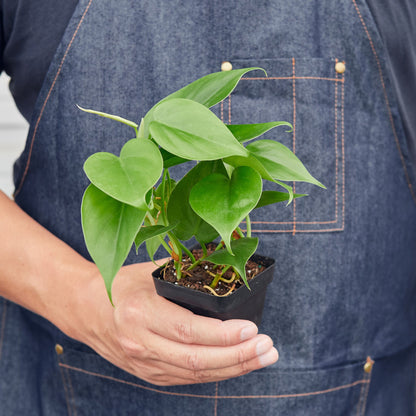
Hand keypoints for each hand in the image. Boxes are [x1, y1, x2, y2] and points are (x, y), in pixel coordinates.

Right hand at [79, 261, 278, 385]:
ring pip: (195, 375)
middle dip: (238, 357)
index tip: (253, 329)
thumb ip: (184, 273)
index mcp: (140, 313)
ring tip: (263, 358)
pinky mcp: (149, 374)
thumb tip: (223, 266)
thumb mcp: (148, 272)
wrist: (85, 309)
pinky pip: (188, 378)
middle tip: (268, 348)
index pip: (188, 330)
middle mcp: (141, 343)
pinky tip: (237, 364)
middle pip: (196, 359)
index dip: (223, 335)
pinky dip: (216, 373)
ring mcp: (144, 364)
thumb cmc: (119, 285)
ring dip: (233, 368)